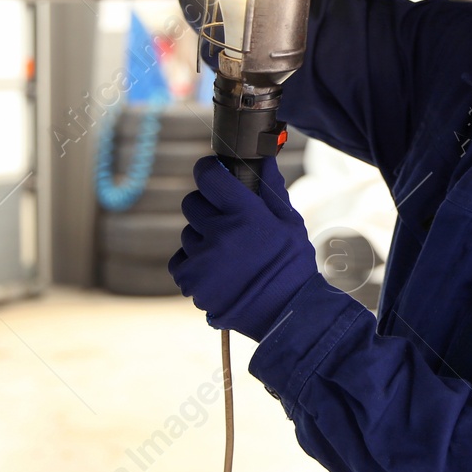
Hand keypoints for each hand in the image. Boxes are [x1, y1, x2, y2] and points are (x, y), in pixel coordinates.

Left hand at [170, 153, 318, 340]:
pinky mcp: (190, 281)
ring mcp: (201, 259)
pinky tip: (217, 271)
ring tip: (228, 256)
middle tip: (228, 223)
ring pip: (187, 234)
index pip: (207, 175)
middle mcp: (219, 233)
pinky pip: (180, 261)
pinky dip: (193, 263)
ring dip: (202, 239)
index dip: (208, 171)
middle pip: (192, 203)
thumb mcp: (289, 223)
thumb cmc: (291, 265)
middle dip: (207, 208)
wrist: (284, 315)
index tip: (215, 175)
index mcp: (245, 214)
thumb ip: (271, 189)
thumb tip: (264, 157)